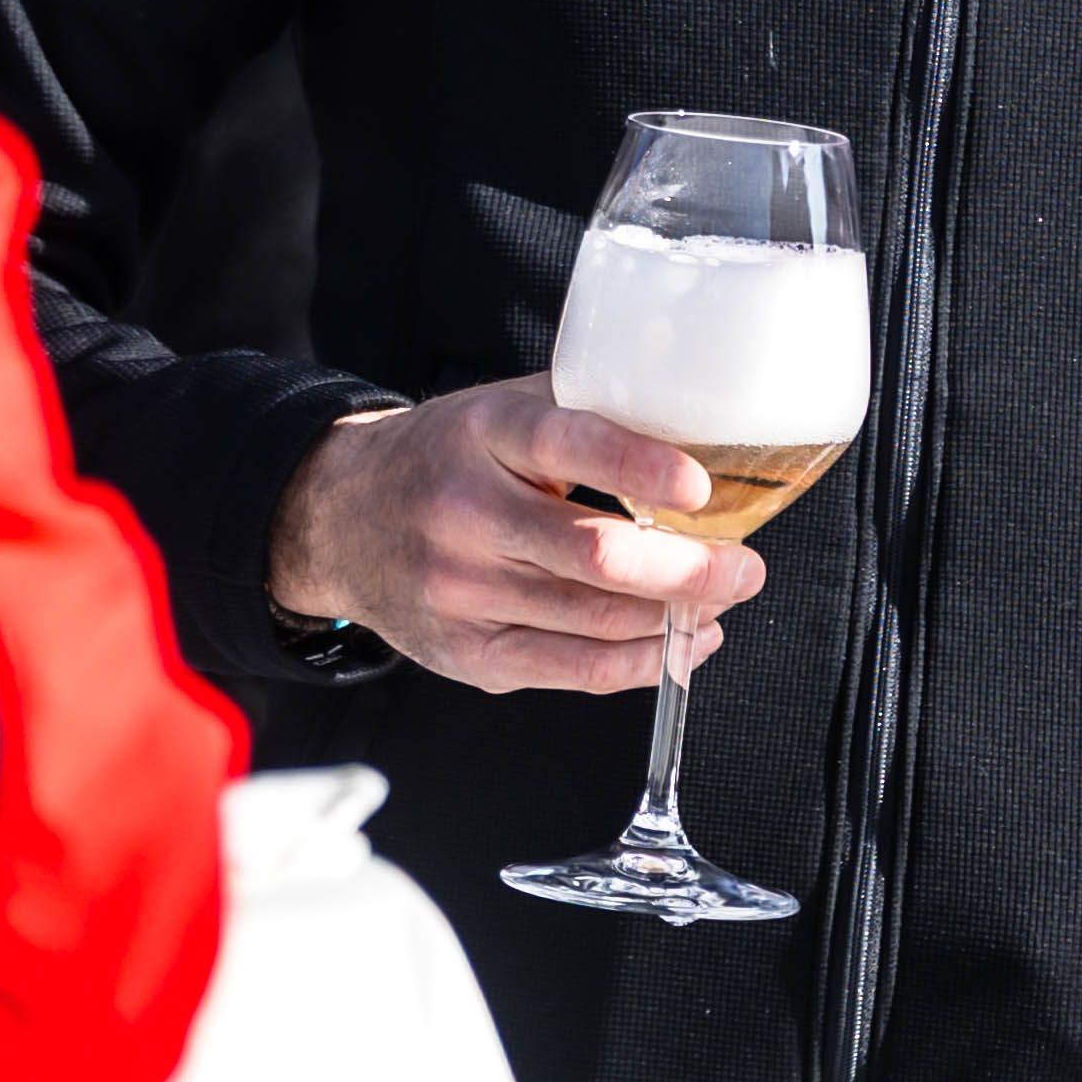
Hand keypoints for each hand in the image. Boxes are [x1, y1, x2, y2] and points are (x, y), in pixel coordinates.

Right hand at [271, 385, 767, 696]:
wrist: (338, 518)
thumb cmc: (444, 458)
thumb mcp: (502, 409)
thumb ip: (589, 413)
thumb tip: (705, 435)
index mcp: (485, 433)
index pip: (570, 444)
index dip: (642, 469)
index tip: (699, 489)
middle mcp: (466, 513)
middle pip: (594, 556)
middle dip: (688, 571)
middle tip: (743, 569)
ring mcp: (461, 591)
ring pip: (594, 622)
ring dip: (676, 619)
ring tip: (719, 601)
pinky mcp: (466, 654)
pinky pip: (572, 672)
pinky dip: (640, 664)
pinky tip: (679, 644)